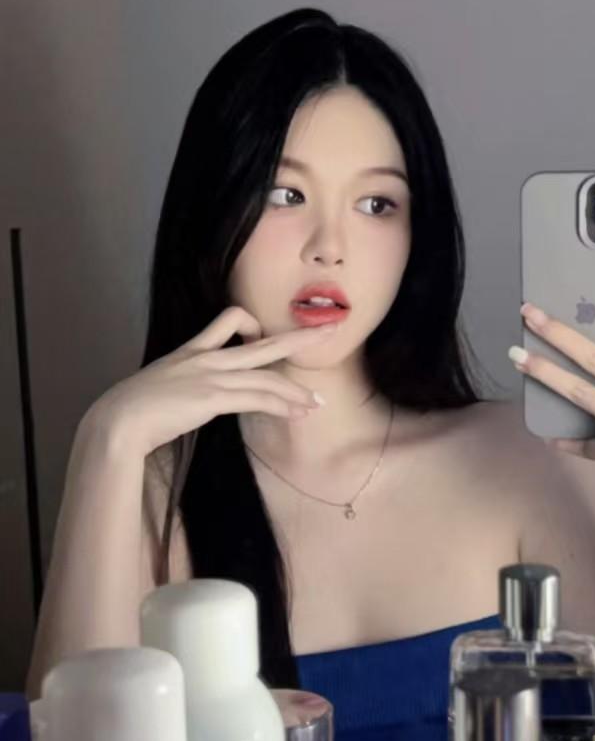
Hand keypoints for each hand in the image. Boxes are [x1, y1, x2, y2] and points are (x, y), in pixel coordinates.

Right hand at [87, 306, 336, 457]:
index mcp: (192, 350)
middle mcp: (207, 357)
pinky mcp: (214, 397)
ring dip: (295, 391)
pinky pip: (258, 397)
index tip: (265, 337)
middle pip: (264, 341)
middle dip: (300, 337)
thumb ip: (181, 386)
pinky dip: (282, 404)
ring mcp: (212, 375)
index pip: (229, 319)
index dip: (253, 324)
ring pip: (268, 375)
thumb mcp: (159, 387)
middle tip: (330, 330)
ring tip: (316, 402)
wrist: (118, 420)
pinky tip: (298, 412)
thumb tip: (189, 399)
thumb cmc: (133, 411)